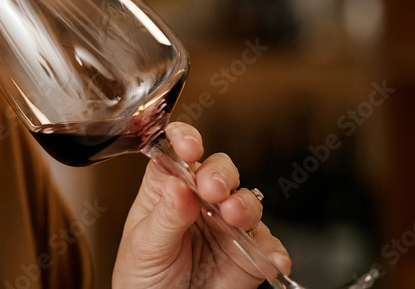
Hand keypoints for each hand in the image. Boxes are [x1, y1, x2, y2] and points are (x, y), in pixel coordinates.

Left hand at [113, 123, 290, 288]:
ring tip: (233, 217)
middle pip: (220, 170)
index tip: (190, 147)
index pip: (178, 152)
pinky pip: (267, 246)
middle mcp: (200, 200)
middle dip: (220, 175)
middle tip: (213, 189)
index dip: (187, 140)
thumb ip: (165, 216)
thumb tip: (178, 185)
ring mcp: (226, 225)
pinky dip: (272, 251)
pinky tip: (269, 258)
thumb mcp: (144, 245)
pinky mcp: (248, 253)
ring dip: (244, 206)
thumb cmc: (142, 275)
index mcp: (167, 188)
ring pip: (247, 201)